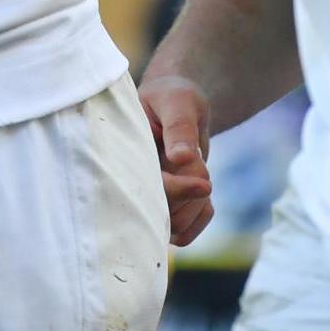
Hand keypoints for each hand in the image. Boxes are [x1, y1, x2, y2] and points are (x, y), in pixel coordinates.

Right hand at [139, 73, 214, 245]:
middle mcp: (130, 181)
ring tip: (197, 168)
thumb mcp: (178, 101)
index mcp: (124, 154)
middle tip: (195, 157)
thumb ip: (179, 127)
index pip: (145, 188)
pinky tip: (202, 190)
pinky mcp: (161, 211)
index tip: (205, 183)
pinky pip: (184, 233)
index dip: (176, 190)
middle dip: (191, 190)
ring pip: (175, 228)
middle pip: (162, 214)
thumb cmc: (173, 97)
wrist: (178, 106)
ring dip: (197, 204)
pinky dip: (201, 215)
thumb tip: (181, 158)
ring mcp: (145, 199)